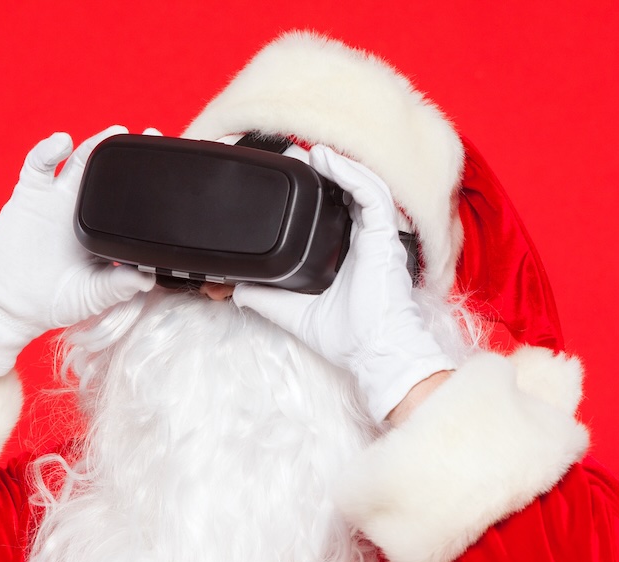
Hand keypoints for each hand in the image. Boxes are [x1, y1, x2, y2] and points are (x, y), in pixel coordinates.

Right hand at [0, 126, 155, 375]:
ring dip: (95, 144)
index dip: (149, 183)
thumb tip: (146, 279)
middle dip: (127, 153)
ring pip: (79, 162)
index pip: (131, 201)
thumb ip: (116, 286)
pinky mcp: (30, 195)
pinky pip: (39, 165)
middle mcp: (84, 210)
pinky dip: (48, 150)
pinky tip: (61, 143)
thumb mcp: (91, 296)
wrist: (7, 305)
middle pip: (109, 173)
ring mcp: (57, 199)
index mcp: (105, 231)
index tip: (169, 167)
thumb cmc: (52, 303)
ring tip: (113, 132)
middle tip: (148, 135)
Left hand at [232, 145, 454, 420]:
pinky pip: (372, 194)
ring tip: (310, 152)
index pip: (336, 210)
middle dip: (324, 171)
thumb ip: (264, 297)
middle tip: (293, 156)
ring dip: (336, 165)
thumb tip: (234, 290)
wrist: (373, 353)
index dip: (317, 189)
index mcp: (348, 253)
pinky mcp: (384, 237)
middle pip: (348, 192)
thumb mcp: (292, 312)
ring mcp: (377, 236)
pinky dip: (350, 174)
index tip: (291, 177)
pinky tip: (329, 161)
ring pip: (361, 185)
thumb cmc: (347, 337)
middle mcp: (364, 240)